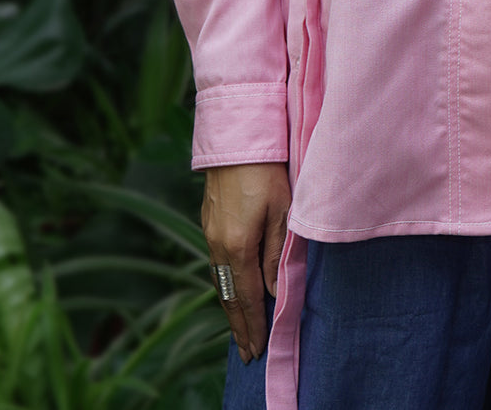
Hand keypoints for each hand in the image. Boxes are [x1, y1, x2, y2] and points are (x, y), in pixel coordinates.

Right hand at [202, 162, 290, 362]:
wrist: (237, 138)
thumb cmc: (267, 171)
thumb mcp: (281, 211)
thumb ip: (276, 253)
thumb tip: (273, 290)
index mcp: (237, 247)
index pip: (246, 297)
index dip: (253, 325)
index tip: (257, 350)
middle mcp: (217, 245)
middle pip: (228, 295)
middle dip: (238, 325)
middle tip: (246, 352)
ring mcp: (210, 233)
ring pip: (219, 281)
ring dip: (230, 307)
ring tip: (239, 329)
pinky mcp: (209, 221)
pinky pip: (216, 264)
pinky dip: (224, 285)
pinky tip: (231, 290)